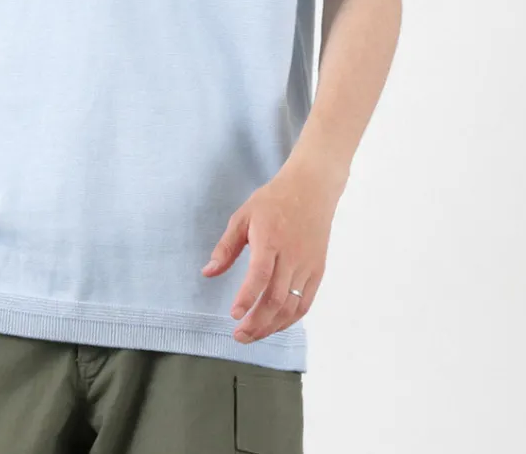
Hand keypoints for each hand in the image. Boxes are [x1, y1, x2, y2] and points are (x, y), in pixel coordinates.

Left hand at [201, 152, 345, 341]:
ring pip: (291, 306)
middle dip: (257, 322)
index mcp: (271, 239)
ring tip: (252, 335)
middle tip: (239, 336)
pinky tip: (274, 325)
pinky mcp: (318, 271)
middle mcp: (292, 255)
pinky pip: (305, 303)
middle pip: (276, 298)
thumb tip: (208, 273)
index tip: (234, 315)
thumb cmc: (273, 201)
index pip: (260, 275)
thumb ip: (226, 247)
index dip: (247, 297)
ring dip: (272, 326)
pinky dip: (290, 319)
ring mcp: (308, 265)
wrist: (311, 189)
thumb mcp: (243, 216)